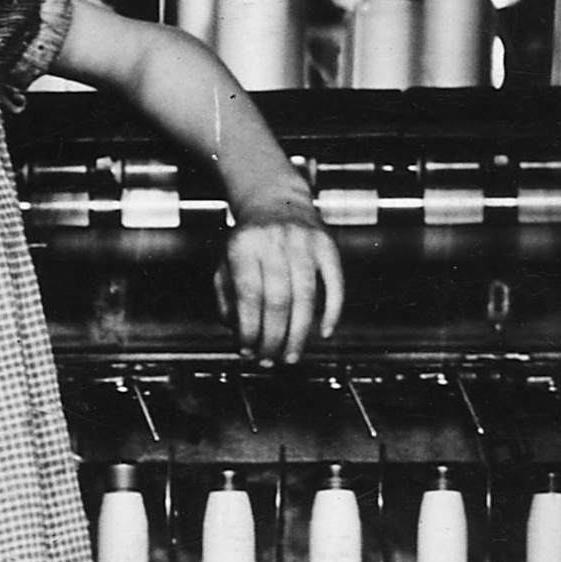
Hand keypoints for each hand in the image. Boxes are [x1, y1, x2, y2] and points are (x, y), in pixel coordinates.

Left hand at [216, 205, 343, 364]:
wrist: (276, 200)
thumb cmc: (247, 241)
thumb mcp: (225, 262)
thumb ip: (226, 297)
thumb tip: (237, 332)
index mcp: (243, 246)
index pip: (248, 295)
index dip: (249, 327)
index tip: (247, 351)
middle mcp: (274, 242)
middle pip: (277, 299)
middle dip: (273, 337)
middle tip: (270, 361)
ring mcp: (304, 242)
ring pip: (305, 296)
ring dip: (299, 332)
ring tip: (291, 356)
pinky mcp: (328, 245)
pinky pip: (336, 283)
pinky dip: (332, 311)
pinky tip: (324, 333)